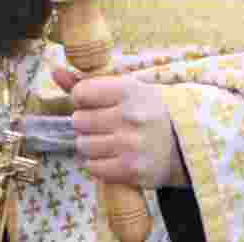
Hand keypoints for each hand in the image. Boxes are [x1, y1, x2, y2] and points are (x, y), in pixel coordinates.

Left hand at [52, 68, 188, 189]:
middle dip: (86, 123)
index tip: (94, 103)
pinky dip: (98, 164)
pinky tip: (114, 157)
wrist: (188, 143)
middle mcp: (130, 117)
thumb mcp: (126, 88)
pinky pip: (93, 167)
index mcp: (129, 90)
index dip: (82, 99)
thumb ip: (88, 82)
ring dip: (91, 144)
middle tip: (104, 124)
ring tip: (109, 141)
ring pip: (82, 145)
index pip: (80, 93)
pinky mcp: (132, 171)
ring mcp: (131, 146)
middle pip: (78, 121)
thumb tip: (55, 72)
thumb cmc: (150, 111)